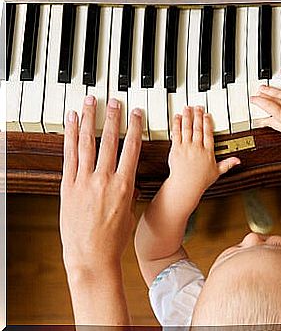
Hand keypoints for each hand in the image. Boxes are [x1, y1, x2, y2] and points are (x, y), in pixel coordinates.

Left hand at [60, 96, 141, 272]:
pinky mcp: (68, 186)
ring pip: (87, 143)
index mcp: (125, 185)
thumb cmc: (113, 239)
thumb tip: (129, 184)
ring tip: (90, 102)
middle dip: (113, 117)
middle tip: (114, 101)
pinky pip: (69, 156)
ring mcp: (84, 181)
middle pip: (109, 140)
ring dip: (89, 120)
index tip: (136, 114)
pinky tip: (71, 122)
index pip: (131, 148)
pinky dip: (69, 136)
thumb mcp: (129, 213)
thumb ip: (129, 193)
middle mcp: (104, 179)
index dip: (134, 128)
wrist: (91, 256)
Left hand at [166, 106, 239, 202]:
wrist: (186, 185)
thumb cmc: (200, 180)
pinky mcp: (176, 148)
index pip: (208, 133)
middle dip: (198, 116)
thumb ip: (227, 164)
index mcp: (208, 151)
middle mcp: (197, 147)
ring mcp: (186, 147)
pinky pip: (176, 133)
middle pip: (198, 128)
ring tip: (188, 108)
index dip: (208, 122)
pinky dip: (177, 124)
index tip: (207, 115)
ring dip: (188, 116)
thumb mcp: (217, 172)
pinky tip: (178, 117)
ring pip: (187, 128)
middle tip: (198, 107)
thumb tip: (238, 161)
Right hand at [249, 69, 280, 144]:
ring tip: (264, 87)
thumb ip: (272, 123)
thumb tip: (261, 121)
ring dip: (270, 88)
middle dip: (263, 94)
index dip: (257, 101)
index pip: (266, 105)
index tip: (253, 99)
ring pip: (280, 90)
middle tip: (258, 92)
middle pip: (272, 96)